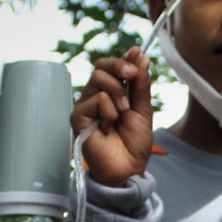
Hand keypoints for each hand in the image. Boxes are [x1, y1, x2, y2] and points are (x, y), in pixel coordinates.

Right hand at [70, 47, 154, 186]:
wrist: (128, 168)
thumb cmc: (134, 143)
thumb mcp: (143, 110)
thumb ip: (141, 85)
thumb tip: (141, 56)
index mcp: (110, 92)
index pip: (111, 66)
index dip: (124, 58)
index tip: (138, 53)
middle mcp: (95, 96)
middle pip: (101, 65)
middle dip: (121, 67)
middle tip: (133, 77)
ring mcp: (85, 106)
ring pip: (98, 79)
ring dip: (118, 94)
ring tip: (122, 114)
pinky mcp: (78, 117)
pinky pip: (96, 99)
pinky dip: (109, 112)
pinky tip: (108, 127)